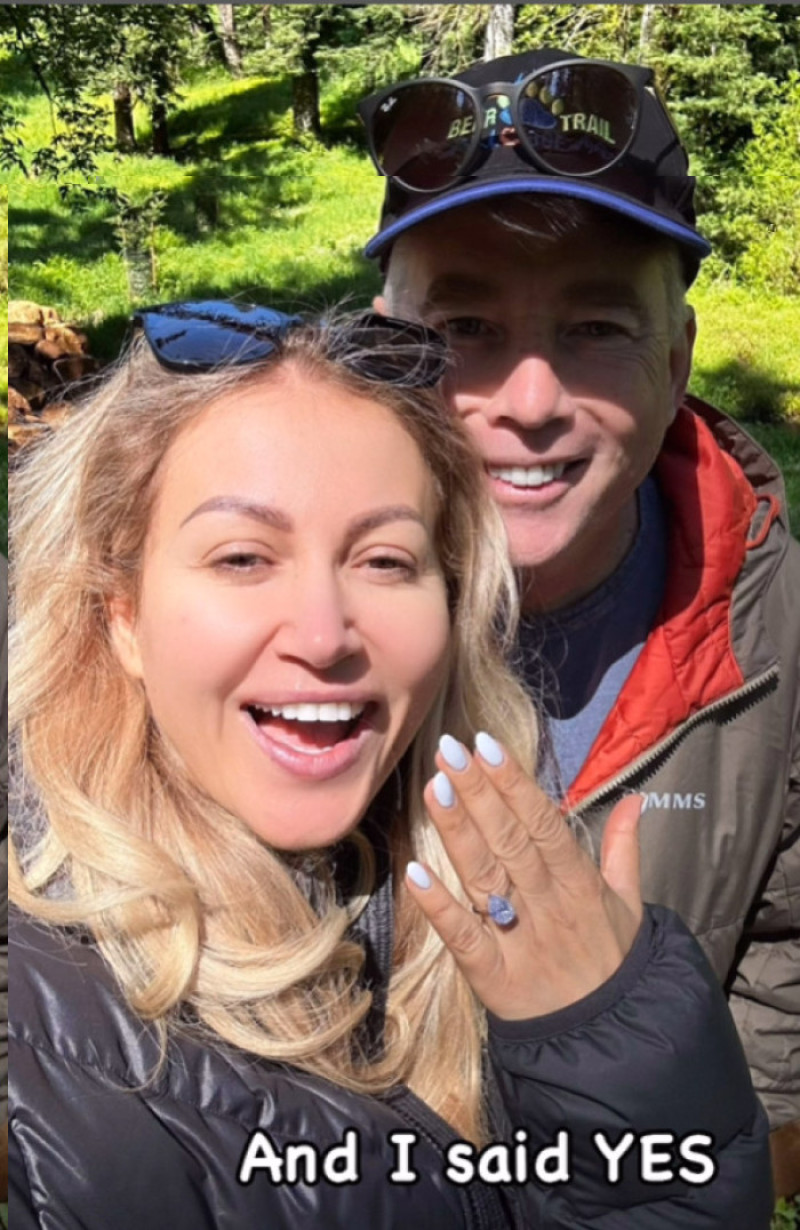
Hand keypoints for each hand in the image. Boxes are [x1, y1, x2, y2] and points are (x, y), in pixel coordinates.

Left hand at [406, 733, 642, 1019]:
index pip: (545, 825)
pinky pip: (464, 938)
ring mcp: (520, 942)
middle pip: (510, 842)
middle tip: (449, 750)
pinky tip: (413, 872)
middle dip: (479, 793)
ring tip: (434, 789)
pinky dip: (440, 907)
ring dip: (457, 833)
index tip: (487, 744)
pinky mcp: (493, 978)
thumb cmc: (612, 964)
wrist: (612, 1043)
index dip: (515, 784)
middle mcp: (550, 907)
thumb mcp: (630, 906)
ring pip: (485, 879)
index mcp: (581, 886)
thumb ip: (624, 849)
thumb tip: (636, 800)